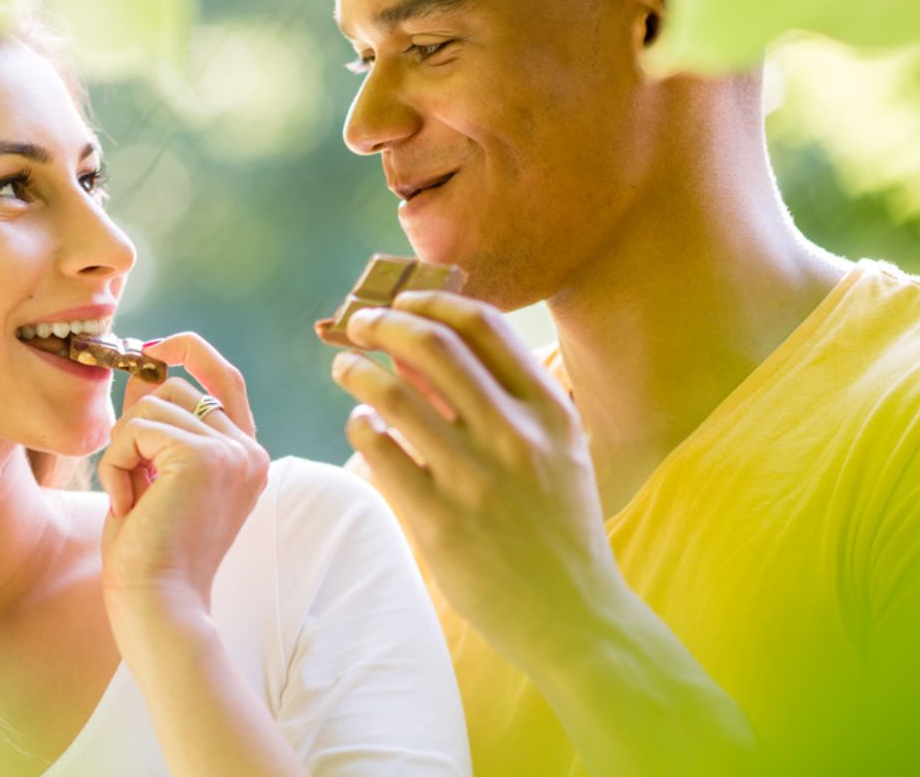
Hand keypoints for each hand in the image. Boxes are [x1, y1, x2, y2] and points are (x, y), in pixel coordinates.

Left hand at [99, 333, 266, 628]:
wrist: (159, 606)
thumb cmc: (150, 557)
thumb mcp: (155, 478)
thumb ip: (157, 427)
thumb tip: (142, 371)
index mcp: (246, 458)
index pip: (225, 378)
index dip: (190, 350)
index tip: (154, 347)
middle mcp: (248, 451)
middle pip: (176, 386)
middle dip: (135, 421)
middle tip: (125, 474)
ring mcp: (230, 451)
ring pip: (150, 406)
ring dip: (122, 451)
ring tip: (131, 500)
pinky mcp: (202, 457)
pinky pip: (135, 429)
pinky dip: (116, 464)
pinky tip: (128, 505)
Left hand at [331, 291, 625, 672]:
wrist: (574, 617)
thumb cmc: (557, 528)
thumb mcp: (556, 452)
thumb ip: (504, 400)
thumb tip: (425, 349)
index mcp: (550, 411)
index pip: (483, 326)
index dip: (432, 302)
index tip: (402, 302)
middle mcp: (515, 437)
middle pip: (432, 346)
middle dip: (383, 322)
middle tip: (359, 323)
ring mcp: (475, 479)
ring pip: (392, 394)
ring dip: (357, 370)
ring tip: (345, 368)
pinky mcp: (439, 521)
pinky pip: (378, 451)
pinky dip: (359, 425)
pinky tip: (361, 426)